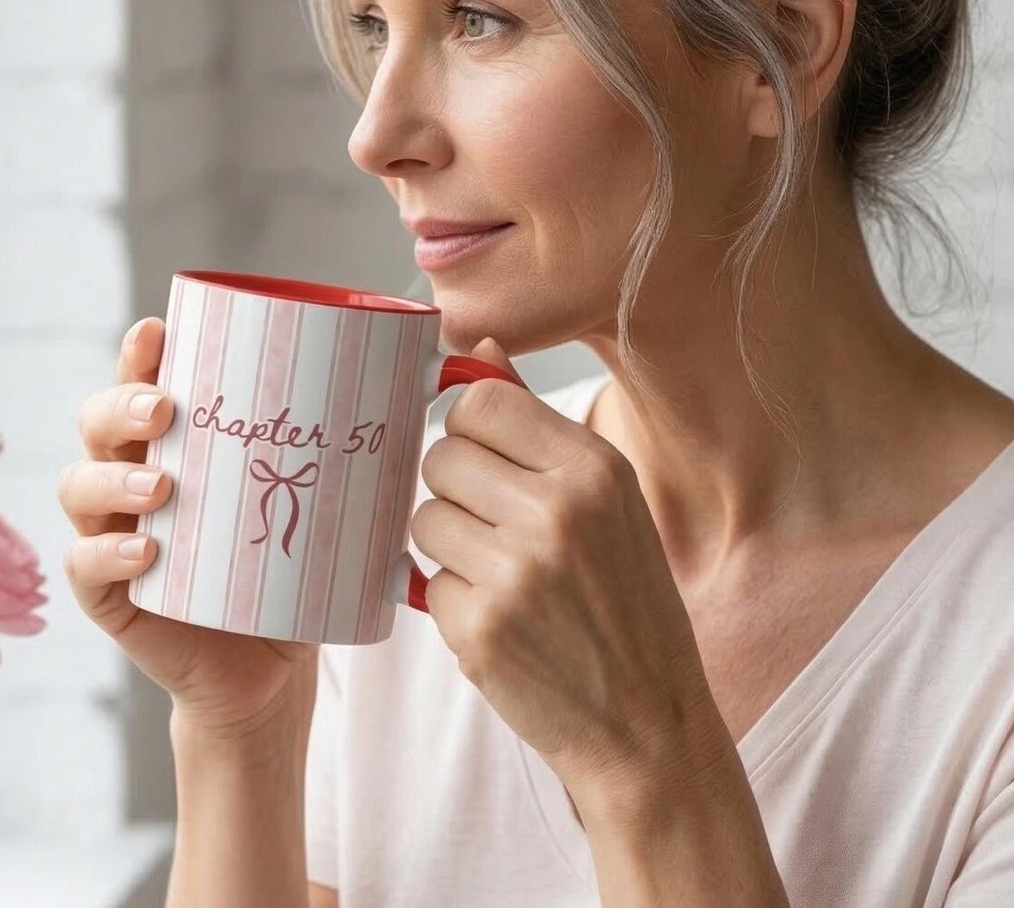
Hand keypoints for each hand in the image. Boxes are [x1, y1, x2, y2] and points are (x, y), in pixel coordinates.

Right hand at [58, 318, 318, 742]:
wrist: (273, 669)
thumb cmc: (292, 569)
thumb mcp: (320, 500)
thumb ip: (360, 441)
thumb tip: (447, 373)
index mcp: (176, 440)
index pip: (142, 379)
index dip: (139, 352)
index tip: (158, 330)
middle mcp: (133, 475)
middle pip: (98, 420)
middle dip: (121, 404)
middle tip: (165, 409)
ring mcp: (114, 533)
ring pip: (79, 487)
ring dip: (112, 478)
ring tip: (162, 486)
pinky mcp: (111, 596)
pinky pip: (85, 566)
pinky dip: (107, 553)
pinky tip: (147, 550)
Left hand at [409, 337, 724, 808]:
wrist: (648, 724)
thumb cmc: (624, 601)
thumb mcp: (606, 499)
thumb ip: (535, 422)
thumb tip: (480, 347)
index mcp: (593, 468)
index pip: (479, 401)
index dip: (469, 430)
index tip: (484, 458)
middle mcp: (557, 512)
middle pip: (439, 456)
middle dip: (455, 491)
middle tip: (497, 529)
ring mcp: (516, 572)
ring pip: (424, 518)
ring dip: (449, 546)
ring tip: (503, 577)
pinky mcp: (479, 628)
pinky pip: (424, 581)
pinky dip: (449, 601)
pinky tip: (499, 621)